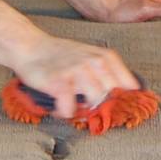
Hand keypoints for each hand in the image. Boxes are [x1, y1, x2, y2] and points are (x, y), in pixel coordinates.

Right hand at [10, 34, 140, 117]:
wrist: (30, 47)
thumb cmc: (62, 56)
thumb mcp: (90, 58)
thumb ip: (108, 74)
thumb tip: (130, 95)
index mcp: (106, 57)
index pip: (129, 86)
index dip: (125, 101)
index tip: (118, 110)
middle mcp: (95, 62)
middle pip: (112, 98)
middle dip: (101, 106)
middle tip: (85, 105)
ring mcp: (78, 71)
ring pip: (94, 103)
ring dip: (82, 110)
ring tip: (71, 103)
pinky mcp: (60, 83)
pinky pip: (70, 110)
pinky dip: (63, 112)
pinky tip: (58, 105)